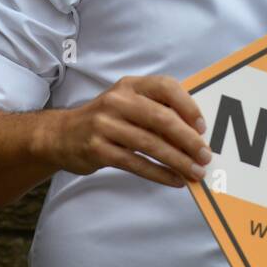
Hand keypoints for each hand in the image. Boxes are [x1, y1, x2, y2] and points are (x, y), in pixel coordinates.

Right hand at [43, 75, 210, 188]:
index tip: (203, 126)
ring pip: (150, 144)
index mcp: (130, 85)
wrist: (60, 135)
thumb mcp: (127, 103)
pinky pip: (136, 163)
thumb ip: (156, 108)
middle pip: (161, 118)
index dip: (188, 106)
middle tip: (206, 155)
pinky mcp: (98, 150)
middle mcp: (117, 101)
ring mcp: (105, 125)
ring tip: (195, 172)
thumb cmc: (106, 120)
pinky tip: (175, 180)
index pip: (165, 87)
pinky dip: (159, 173)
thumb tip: (196, 131)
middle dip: (188, 139)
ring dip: (177, 160)